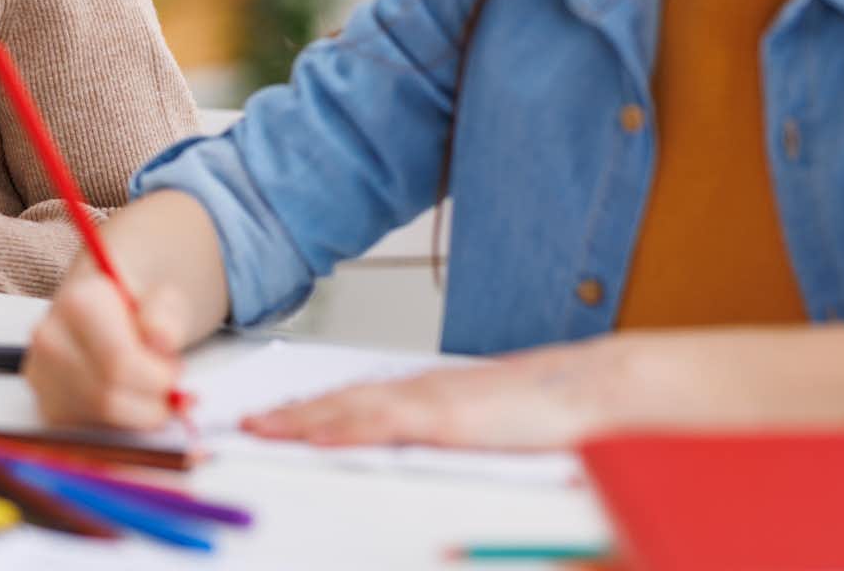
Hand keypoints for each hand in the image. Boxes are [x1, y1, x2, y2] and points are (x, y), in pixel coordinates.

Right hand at [25, 268, 191, 430]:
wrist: (112, 311)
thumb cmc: (139, 307)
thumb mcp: (165, 297)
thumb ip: (167, 316)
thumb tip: (162, 338)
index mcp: (78, 303)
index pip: (119, 363)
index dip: (157, 379)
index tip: (172, 372)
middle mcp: (50, 338)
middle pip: (107, 397)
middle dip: (148, 401)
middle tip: (165, 386)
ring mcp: (43, 375)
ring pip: (97, 420)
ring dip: (136, 416)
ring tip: (146, 389)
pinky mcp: (48, 406)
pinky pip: (89, 433)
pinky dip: (120, 428)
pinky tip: (130, 404)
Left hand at [241, 338, 636, 451]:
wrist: (599, 389)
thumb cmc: (554, 415)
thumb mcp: (492, 430)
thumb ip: (456, 439)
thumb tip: (431, 454)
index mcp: (430, 396)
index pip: (356, 402)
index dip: (312, 411)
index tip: (273, 421)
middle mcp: (422, 391)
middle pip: (340, 402)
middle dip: (289, 415)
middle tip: (244, 426)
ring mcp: (433, 401)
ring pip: (351, 408)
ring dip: (301, 419)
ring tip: (258, 430)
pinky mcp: (450, 418)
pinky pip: (387, 424)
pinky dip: (347, 428)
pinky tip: (316, 437)